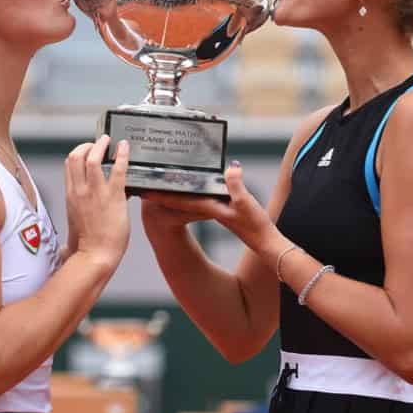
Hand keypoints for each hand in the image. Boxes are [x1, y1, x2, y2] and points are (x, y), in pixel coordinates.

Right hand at [64, 135, 130, 272]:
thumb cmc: (86, 249)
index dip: (77, 153)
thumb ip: (71, 231)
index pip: (68, 165)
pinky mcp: (113, 196)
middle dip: (86, 145)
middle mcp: (79, 191)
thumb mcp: (73, 232)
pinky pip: (117, 169)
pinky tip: (125, 147)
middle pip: (75, 156)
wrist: (95, 258)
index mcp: (70, 196)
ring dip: (100, 145)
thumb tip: (64, 248)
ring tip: (108, 140)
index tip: (86, 150)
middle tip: (98, 143)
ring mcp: (95, 193)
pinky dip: (122, 155)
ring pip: (92, 157)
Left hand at [141, 164, 275, 252]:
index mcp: (208, 208)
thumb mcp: (247, 204)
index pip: (179, 199)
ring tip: (163, 178)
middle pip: (180, 197)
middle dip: (165, 189)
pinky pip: (200, 198)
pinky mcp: (223, 208)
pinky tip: (192, 184)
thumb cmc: (256, 226)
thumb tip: (230, 168)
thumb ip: (237, 187)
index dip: (162, 193)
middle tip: (148, 178)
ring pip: (188, 197)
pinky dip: (193, 191)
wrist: (267, 244)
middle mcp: (208, 208)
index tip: (145, 187)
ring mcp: (215, 209)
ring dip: (177, 189)